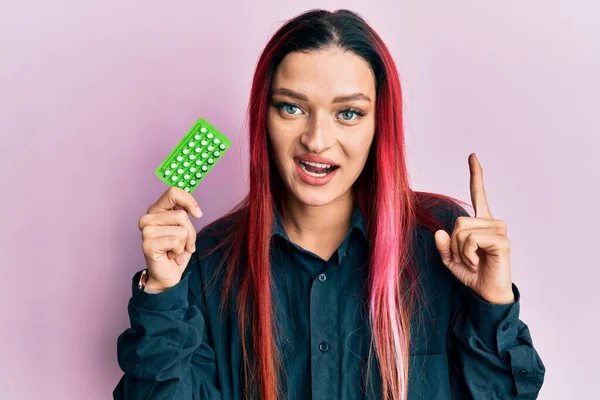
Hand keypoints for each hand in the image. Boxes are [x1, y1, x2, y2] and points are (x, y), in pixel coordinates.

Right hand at [138, 187, 202, 290]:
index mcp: (156, 210)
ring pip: (182, 230)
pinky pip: (176, 241)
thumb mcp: (184, 229)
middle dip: (190, 233)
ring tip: (175, 251)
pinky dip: (179, 252)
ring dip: (185, 244)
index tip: (198, 214)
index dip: (189, 201)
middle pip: (182, 215)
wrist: (168, 275)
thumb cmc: (176, 250)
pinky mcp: (148, 244)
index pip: (172, 192)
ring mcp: (146, 231)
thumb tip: (195, 210)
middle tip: (183, 244)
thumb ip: (185, 214)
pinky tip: (170, 256)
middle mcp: (147, 218)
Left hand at [434, 153, 513, 303]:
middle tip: (465, 258)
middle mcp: (492, 222)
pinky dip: (467, 254)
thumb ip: (443, 245)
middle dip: (453, 243)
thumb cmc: (472, 274)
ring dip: (460, 250)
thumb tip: (438, 232)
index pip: (478, 193)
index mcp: (480, 223)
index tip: (472, 156)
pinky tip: (478, 263)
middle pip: (458, 221)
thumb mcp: (450, 259)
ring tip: (473, 261)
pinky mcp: (502, 240)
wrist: (486, 293)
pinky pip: (471, 240)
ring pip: (462, 230)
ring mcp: (499, 230)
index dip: (475, 174)